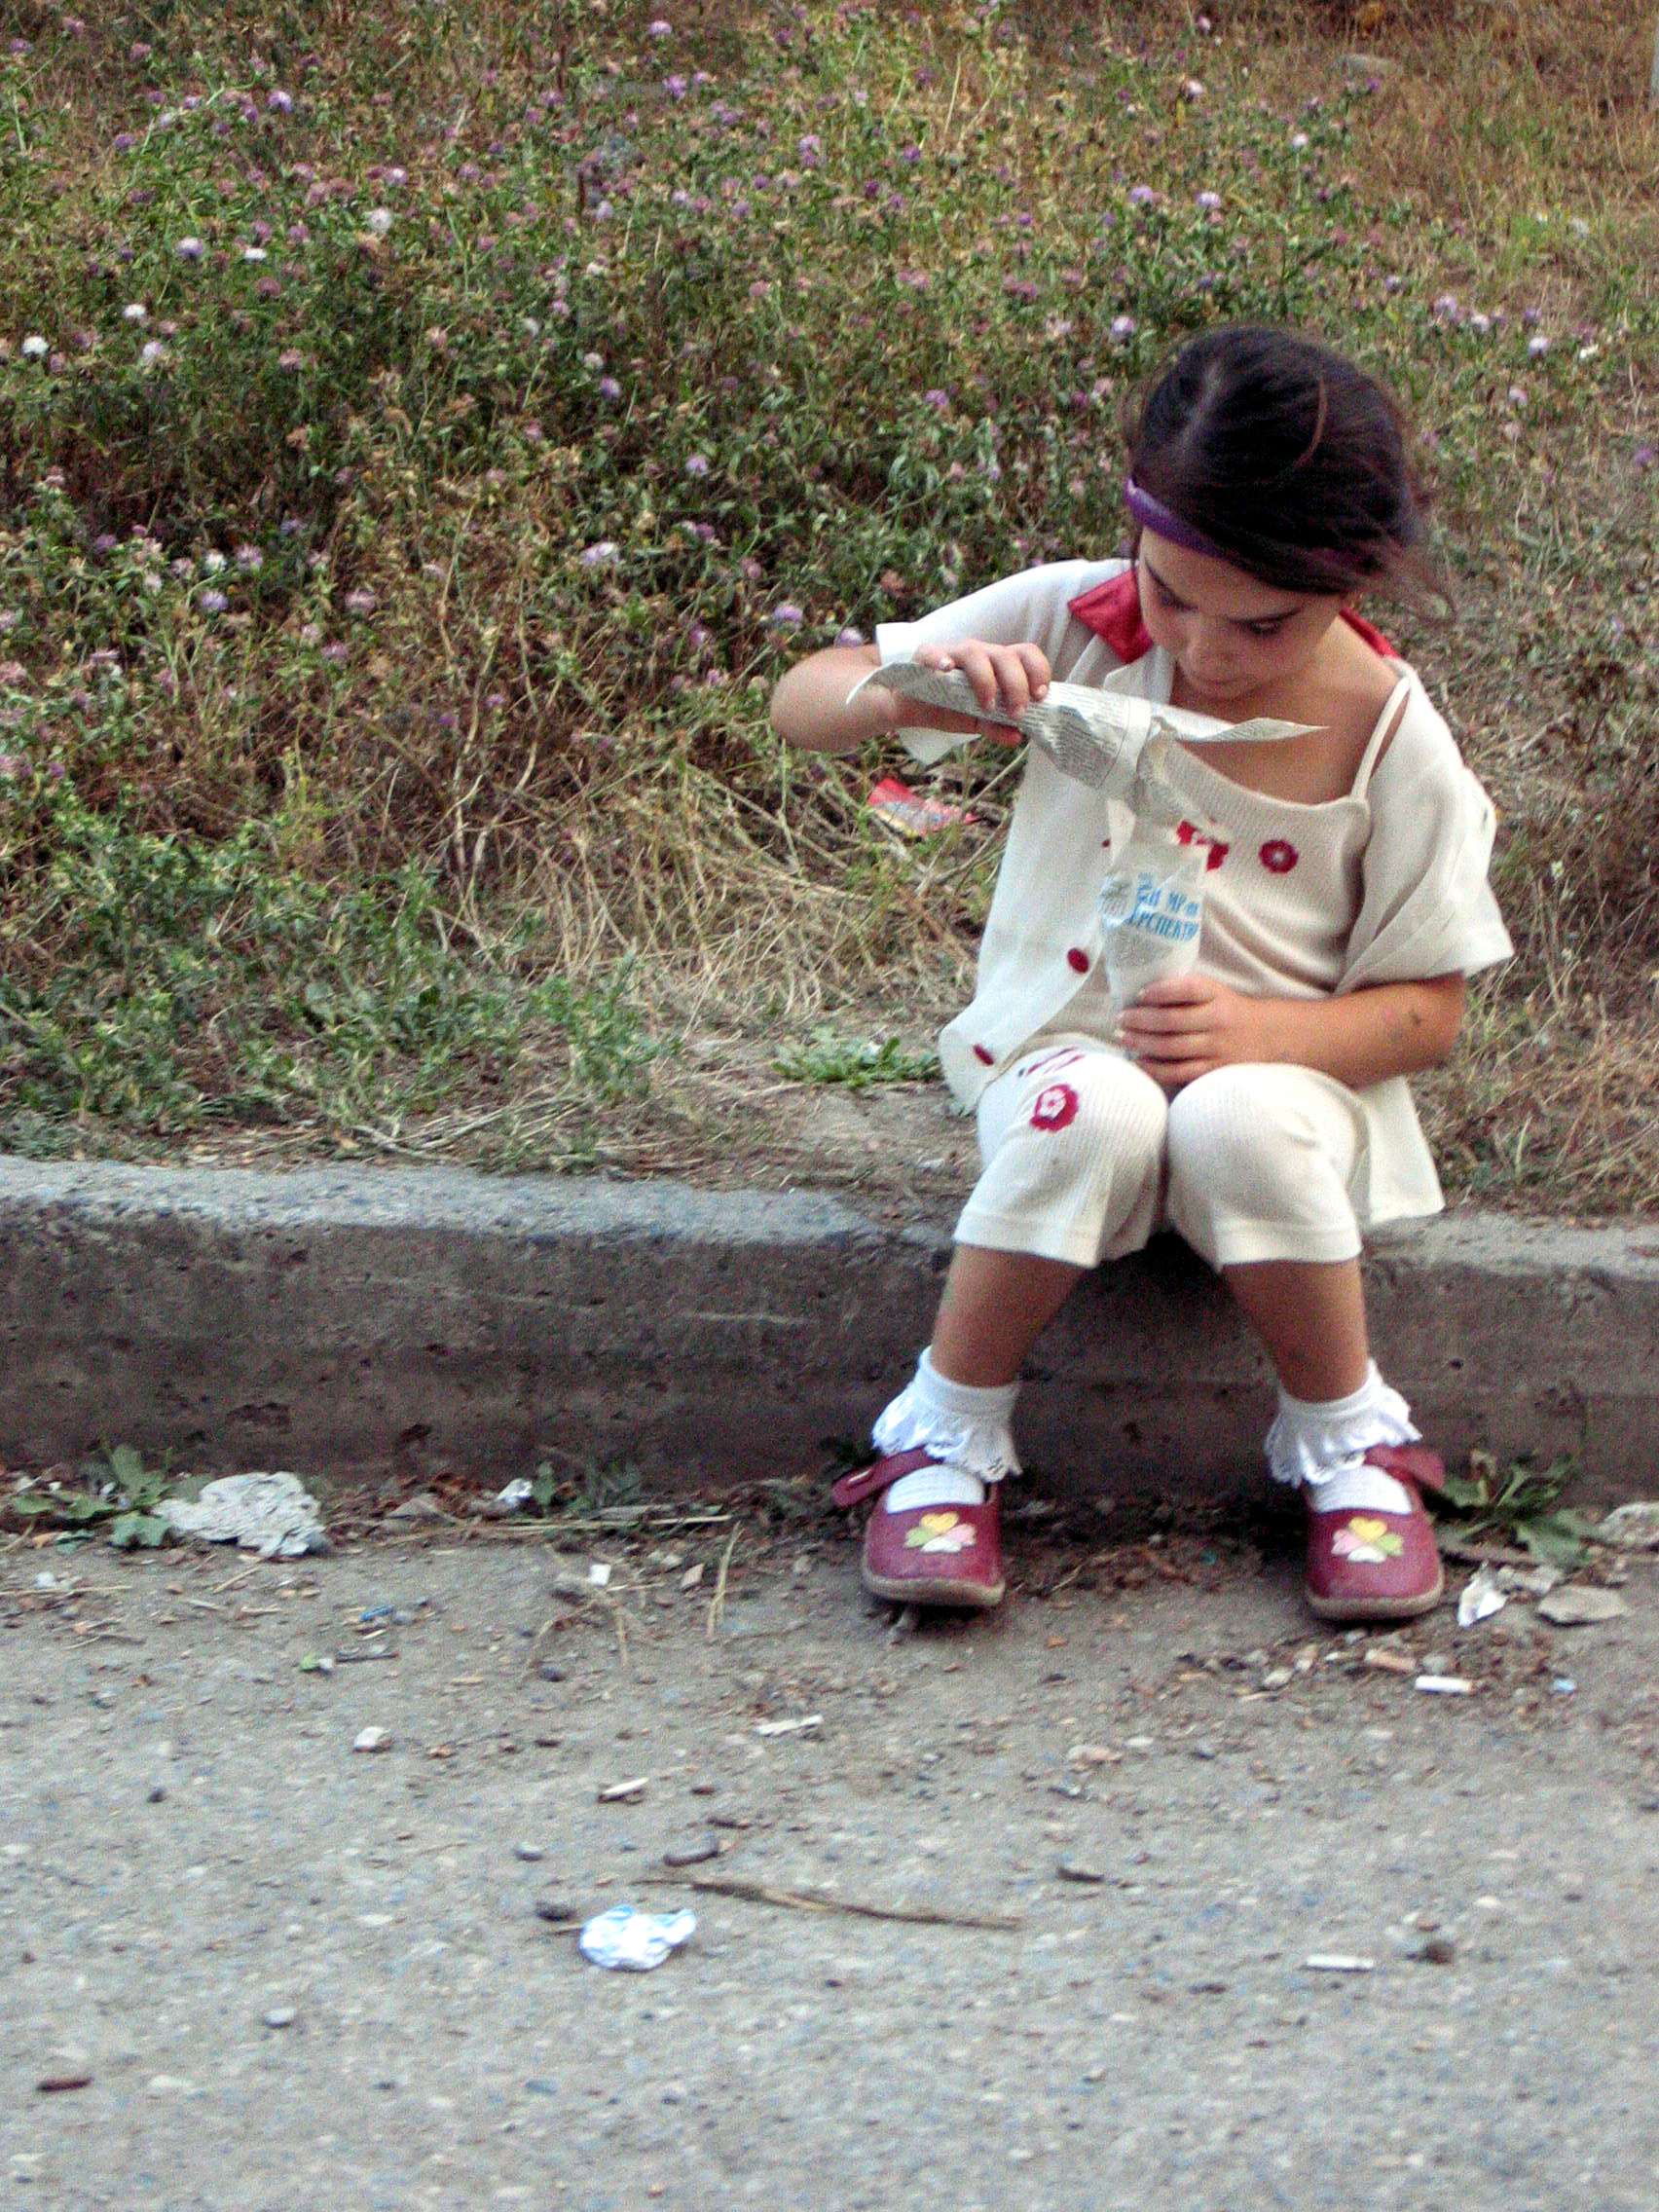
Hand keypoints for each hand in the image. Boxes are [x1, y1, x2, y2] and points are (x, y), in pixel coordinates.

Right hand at [897, 638, 1051, 742]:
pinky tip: (946, 671)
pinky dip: (940, 660)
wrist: (912, 707)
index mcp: (997, 665)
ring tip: (987, 707)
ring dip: (986, 680)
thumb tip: (1018, 738)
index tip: (1040, 697)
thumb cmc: (948, 707)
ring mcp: (952, 652)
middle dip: (1016, 684)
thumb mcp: (976, 722)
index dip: (1038, 671)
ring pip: (975, 652)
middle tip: (1017, 713)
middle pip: (1006, 655)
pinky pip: (932, 653)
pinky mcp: (925, 656)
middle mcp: (979, 653)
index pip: (1025, 655)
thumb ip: (997, 728)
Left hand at [1117, 975, 1279, 1090]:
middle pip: (1172, 1021)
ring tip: (1123, 1038)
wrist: (1268, 1035)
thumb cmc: (1228, 1010)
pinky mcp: (1215, 1071)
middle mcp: (1219, 1020)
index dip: (1160, 991)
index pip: (1187, 989)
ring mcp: (1218, 1048)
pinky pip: (1180, 1072)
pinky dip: (1155, 1068)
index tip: (1139, 994)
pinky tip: (1139, 1062)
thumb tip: (1141, 995)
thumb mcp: (1215, 992)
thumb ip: (1185, 991)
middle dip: (1140, 1020)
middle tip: (1121, 1019)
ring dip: (1142, 1043)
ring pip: (1172, 1048)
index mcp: (1217, 995)